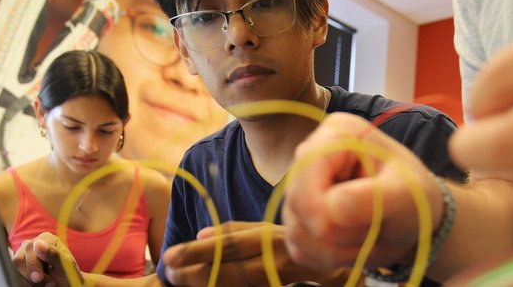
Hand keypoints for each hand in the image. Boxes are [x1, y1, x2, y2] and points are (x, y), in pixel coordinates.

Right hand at [13, 232, 84, 285]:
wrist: (66, 285)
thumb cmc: (69, 274)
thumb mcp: (66, 264)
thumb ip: (54, 254)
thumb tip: (38, 243)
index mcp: (45, 238)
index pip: (30, 248)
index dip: (32, 264)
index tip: (38, 278)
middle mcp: (32, 245)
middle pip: (19, 259)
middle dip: (31, 275)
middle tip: (48, 284)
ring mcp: (24, 256)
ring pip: (15, 270)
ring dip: (28, 281)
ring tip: (45, 285)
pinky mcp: (20, 268)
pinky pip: (15, 276)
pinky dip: (25, 283)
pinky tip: (36, 286)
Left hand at [163, 221, 346, 285]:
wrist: (343, 271)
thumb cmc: (299, 246)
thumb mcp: (270, 231)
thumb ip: (237, 232)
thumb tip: (200, 234)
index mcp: (272, 236)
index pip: (230, 243)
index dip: (196, 251)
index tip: (169, 256)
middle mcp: (278, 257)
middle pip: (229, 270)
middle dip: (193, 274)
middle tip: (169, 273)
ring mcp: (282, 276)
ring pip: (236, 284)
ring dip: (204, 284)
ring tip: (180, 280)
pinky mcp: (283, 285)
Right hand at [282, 113, 443, 271]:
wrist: (413, 220)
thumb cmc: (414, 197)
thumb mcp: (407, 195)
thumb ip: (374, 198)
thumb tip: (331, 208)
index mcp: (338, 134)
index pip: (306, 166)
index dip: (321, 204)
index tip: (358, 225)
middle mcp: (311, 156)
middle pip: (298, 203)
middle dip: (340, 230)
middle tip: (375, 229)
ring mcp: (300, 189)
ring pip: (296, 231)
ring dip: (337, 248)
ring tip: (368, 236)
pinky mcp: (298, 218)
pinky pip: (299, 249)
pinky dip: (328, 257)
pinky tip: (353, 245)